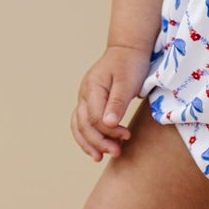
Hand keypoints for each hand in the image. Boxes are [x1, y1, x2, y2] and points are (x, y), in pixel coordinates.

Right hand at [71, 44, 153, 161]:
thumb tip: (108, 125)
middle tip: (118, 152)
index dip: (108, 131)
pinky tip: (96, 149)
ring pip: (78, 126)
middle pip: (83, 125)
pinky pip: (81, 123)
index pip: (94, 117)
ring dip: (89, 143)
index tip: (126, 135)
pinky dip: (86, 137)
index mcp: (92, 87)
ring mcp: (84, 99)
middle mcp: (84, 94)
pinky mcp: (89, 103)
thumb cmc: (130, 63)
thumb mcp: (127, 81)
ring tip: (102, 157)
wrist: (127, 50)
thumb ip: (118, 102)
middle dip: (99, 142)